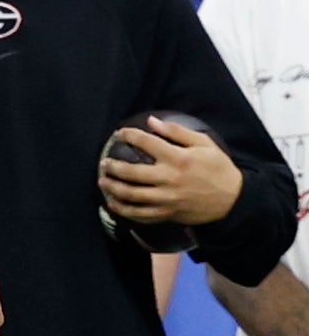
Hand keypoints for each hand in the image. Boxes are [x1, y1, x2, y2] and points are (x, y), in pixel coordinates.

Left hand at [99, 116, 243, 227]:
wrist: (233, 199)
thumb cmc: (218, 168)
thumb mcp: (204, 144)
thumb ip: (177, 132)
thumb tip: (152, 121)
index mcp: (179, 158)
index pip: (147, 143)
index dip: (129, 136)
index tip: (120, 133)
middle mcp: (170, 179)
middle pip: (132, 173)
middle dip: (113, 166)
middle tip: (104, 163)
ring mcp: (167, 198)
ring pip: (131, 195)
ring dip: (113, 188)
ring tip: (102, 181)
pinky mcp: (167, 213)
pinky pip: (139, 214)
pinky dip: (123, 210)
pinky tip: (113, 203)